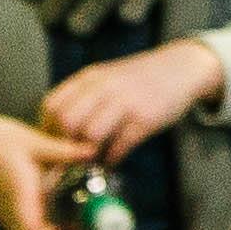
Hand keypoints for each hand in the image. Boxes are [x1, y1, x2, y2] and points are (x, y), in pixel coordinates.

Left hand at [36, 38, 217, 159]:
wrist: (182, 67)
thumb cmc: (141, 78)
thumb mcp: (107, 78)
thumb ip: (85, 97)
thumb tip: (60, 129)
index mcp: (90, 78)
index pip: (53, 105)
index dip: (48, 129)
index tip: (53, 144)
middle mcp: (104, 88)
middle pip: (67, 121)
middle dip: (65, 145)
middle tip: (70, 158)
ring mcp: (125, 102)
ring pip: (91, 135)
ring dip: (88, 155)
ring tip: (91, 162)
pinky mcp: (145, 118)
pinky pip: (119, 145)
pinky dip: (112, 158)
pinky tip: (112, 161)